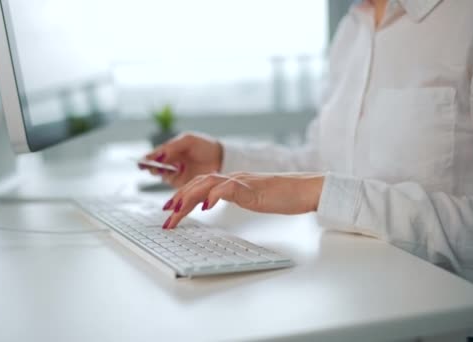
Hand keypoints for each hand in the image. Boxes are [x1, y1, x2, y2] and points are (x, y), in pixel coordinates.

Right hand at [141, 133, 222, 187]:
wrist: (221, 158)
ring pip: (162, 176)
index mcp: (169, 150)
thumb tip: (158, 156)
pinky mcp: (182, 184)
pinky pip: (173, 184)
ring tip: (164, 169)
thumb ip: (172, 147)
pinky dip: (171, 181)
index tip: (143, 161)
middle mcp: (170, 163)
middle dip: (152, 167)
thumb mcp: (187, 141)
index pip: (154, 155)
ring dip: (161, 173)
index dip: (147, 159)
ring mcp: (176, 174)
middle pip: (155, 167)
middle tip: (154, 166)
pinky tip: (174, 176)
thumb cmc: (204, 146)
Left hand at [161, 172, 324, 228]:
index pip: (201, 184)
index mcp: (232, 180)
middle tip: (165, 214)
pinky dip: (214, 195)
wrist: (306, 189)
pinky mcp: (252, 188)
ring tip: (176, 210)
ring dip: (188, 197)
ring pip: (207, 183)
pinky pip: (228, 188)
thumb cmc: (284, 196)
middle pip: (198, 183)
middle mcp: (233, 177)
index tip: (170, 208)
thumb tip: (215, 203)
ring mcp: (242, 181)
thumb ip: (234, 197)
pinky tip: (205, 205)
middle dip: (178, 199)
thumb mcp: (252, 198)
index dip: (182, 195)